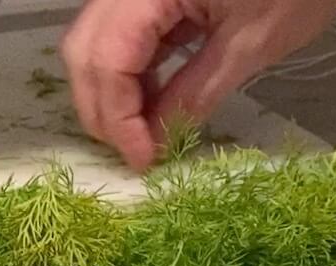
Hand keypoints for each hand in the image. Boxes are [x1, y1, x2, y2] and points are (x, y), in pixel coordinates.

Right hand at [60, 0, 335, 169]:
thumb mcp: (250, 44)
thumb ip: (195, 93)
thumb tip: (157, 141)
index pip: (108, 60)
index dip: (119, 118)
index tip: (143, 159)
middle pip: (85, 52)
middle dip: (103, 109)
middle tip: (137, 151)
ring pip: (93, 44)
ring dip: (112, 94)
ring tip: (146, 130)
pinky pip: (118, 36)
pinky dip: (129, 72)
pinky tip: (152, 99)